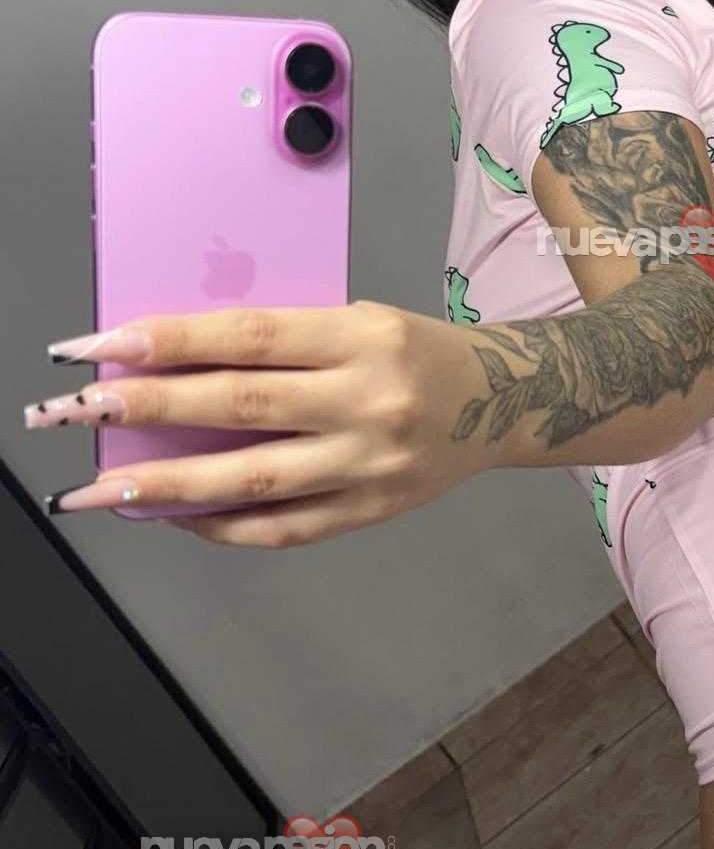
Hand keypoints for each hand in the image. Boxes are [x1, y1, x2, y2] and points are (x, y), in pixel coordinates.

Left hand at [24, 300, 494, 545]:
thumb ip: (280, 344)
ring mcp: (371, 463)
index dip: (171, 341)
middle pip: (242, 406)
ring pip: (255, 479)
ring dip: (169, 485)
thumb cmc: (414, 351)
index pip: (250, 337)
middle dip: (150, 409)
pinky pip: (284, 528)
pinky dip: (222, 526)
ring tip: (102, 488)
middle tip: (76, 410)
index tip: (100, 347)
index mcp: (361, 336)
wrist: (502, 401)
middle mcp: (367, 400)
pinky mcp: (372, 510)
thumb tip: (173, 368)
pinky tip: (172, 517)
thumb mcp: (357, 321)